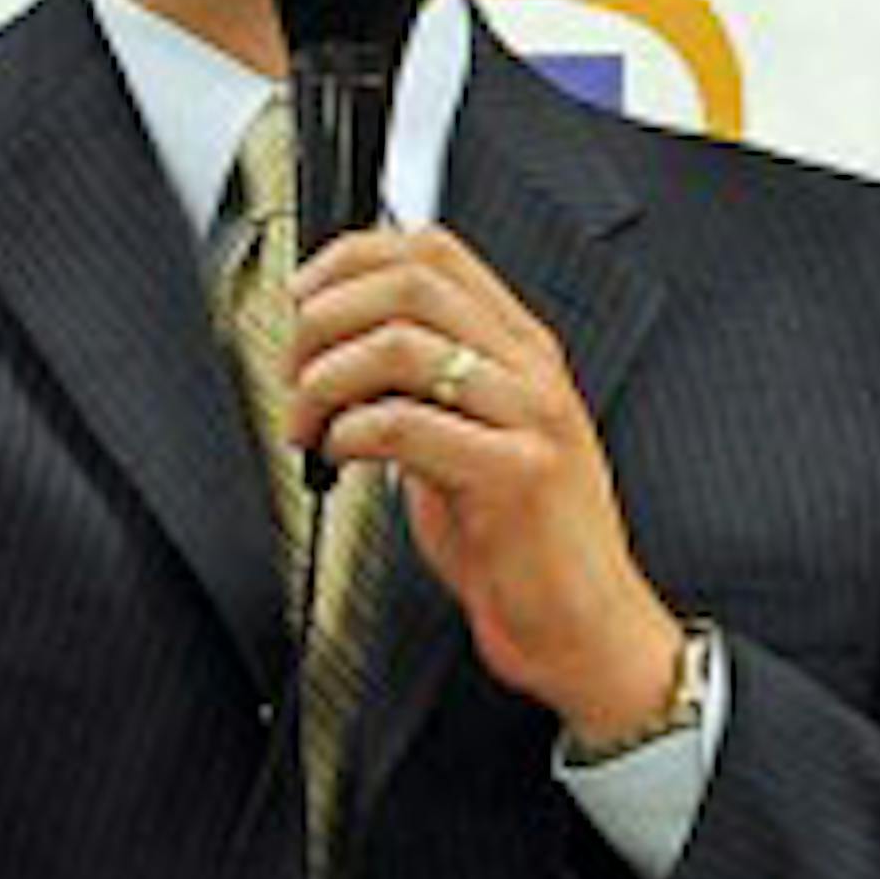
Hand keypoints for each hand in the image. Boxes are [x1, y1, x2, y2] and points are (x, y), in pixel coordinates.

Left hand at [288, 227, 682, 746]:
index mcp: (521, 347)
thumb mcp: (469, 436)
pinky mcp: (516, 475)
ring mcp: (531, 417)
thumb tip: (333, 345)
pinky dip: (350, 433)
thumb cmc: (521, 541)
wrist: (585, 629)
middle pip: (410, 283)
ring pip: (401, 345)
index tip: (304, 293)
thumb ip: (421, 384)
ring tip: (308, 422)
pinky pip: (406, 424)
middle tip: (294, 367)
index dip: (353, 257)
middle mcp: (531, 369)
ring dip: (327, 380)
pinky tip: (339, 457)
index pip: (434, 249)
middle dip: (327, 316)